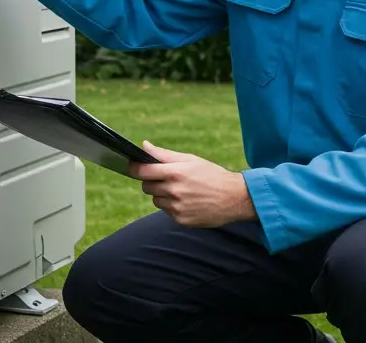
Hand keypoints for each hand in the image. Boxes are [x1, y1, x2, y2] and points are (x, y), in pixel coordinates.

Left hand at [128, 141, 256, 227]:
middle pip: (146, 186)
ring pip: (156, 200)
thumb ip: (164, 154)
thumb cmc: (211, 175)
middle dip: (151, 181)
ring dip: (162, 194)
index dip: (134, 168)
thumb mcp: (190, 159)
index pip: (142, 171)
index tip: (131, 166)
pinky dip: (172, 206)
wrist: (234, 198)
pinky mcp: (181, 220)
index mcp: (175, 172)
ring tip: (181, 190)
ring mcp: (177, 207)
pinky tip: (187, 201)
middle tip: (166, 178)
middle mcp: (174, 191)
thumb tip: (144, 145)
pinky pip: (166, 211)